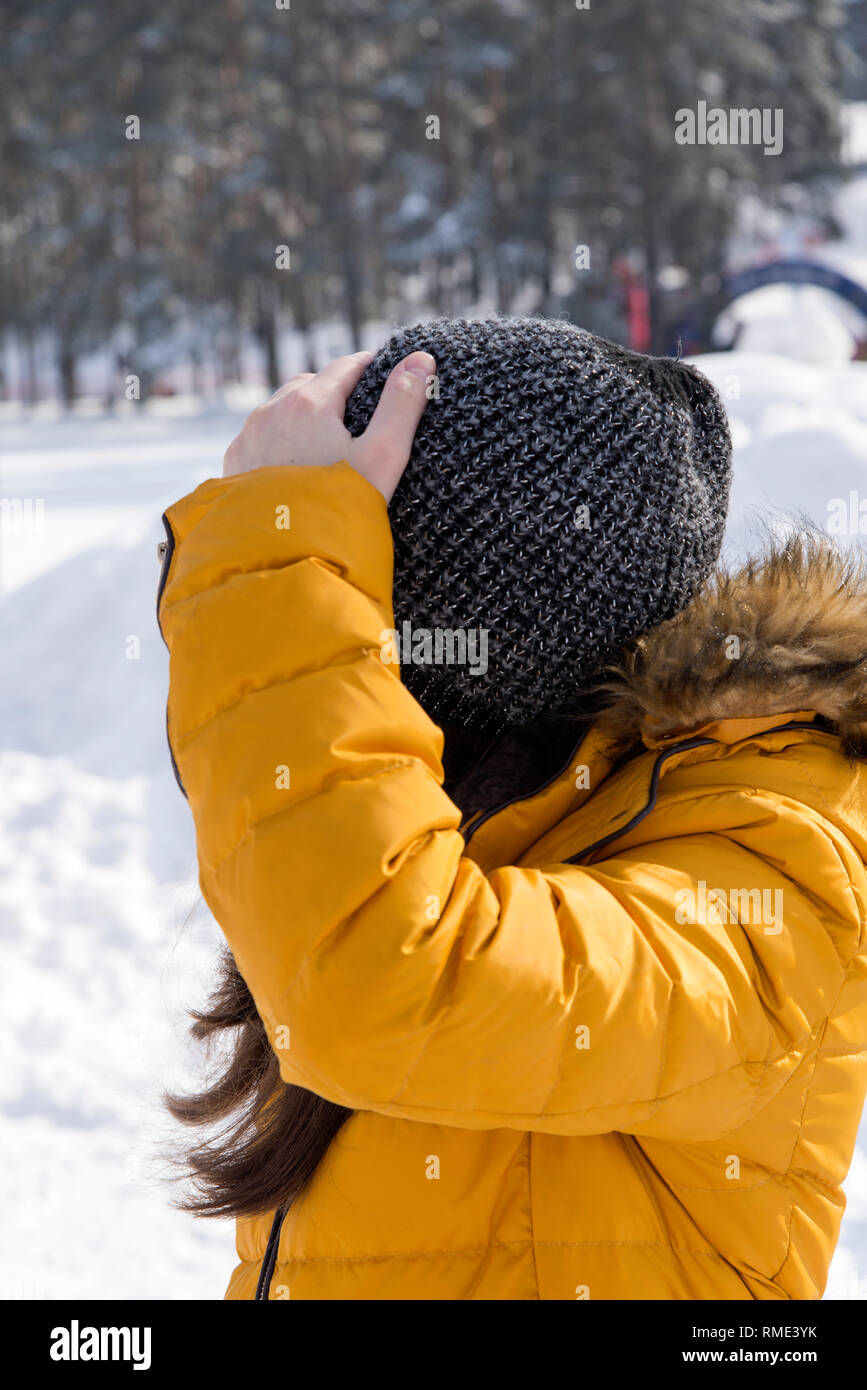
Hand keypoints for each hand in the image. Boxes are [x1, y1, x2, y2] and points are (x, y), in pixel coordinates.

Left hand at [222, 349, 435, 501]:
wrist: (283, 563)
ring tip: (329, 439)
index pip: (346, 367)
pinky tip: (297, 465)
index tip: (387, 373)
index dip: (371, 367)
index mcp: (308, 403)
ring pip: (281, 411)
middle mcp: (270, 412)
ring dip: (304, 415)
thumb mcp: (382, 457)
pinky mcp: (234, 466)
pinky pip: (261, 439)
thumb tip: (422, 359)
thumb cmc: (338, 511)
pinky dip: (280, 441)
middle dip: (336, 391)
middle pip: (310, 385)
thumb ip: (402, 406)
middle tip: (361, 411)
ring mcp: (247, 439)